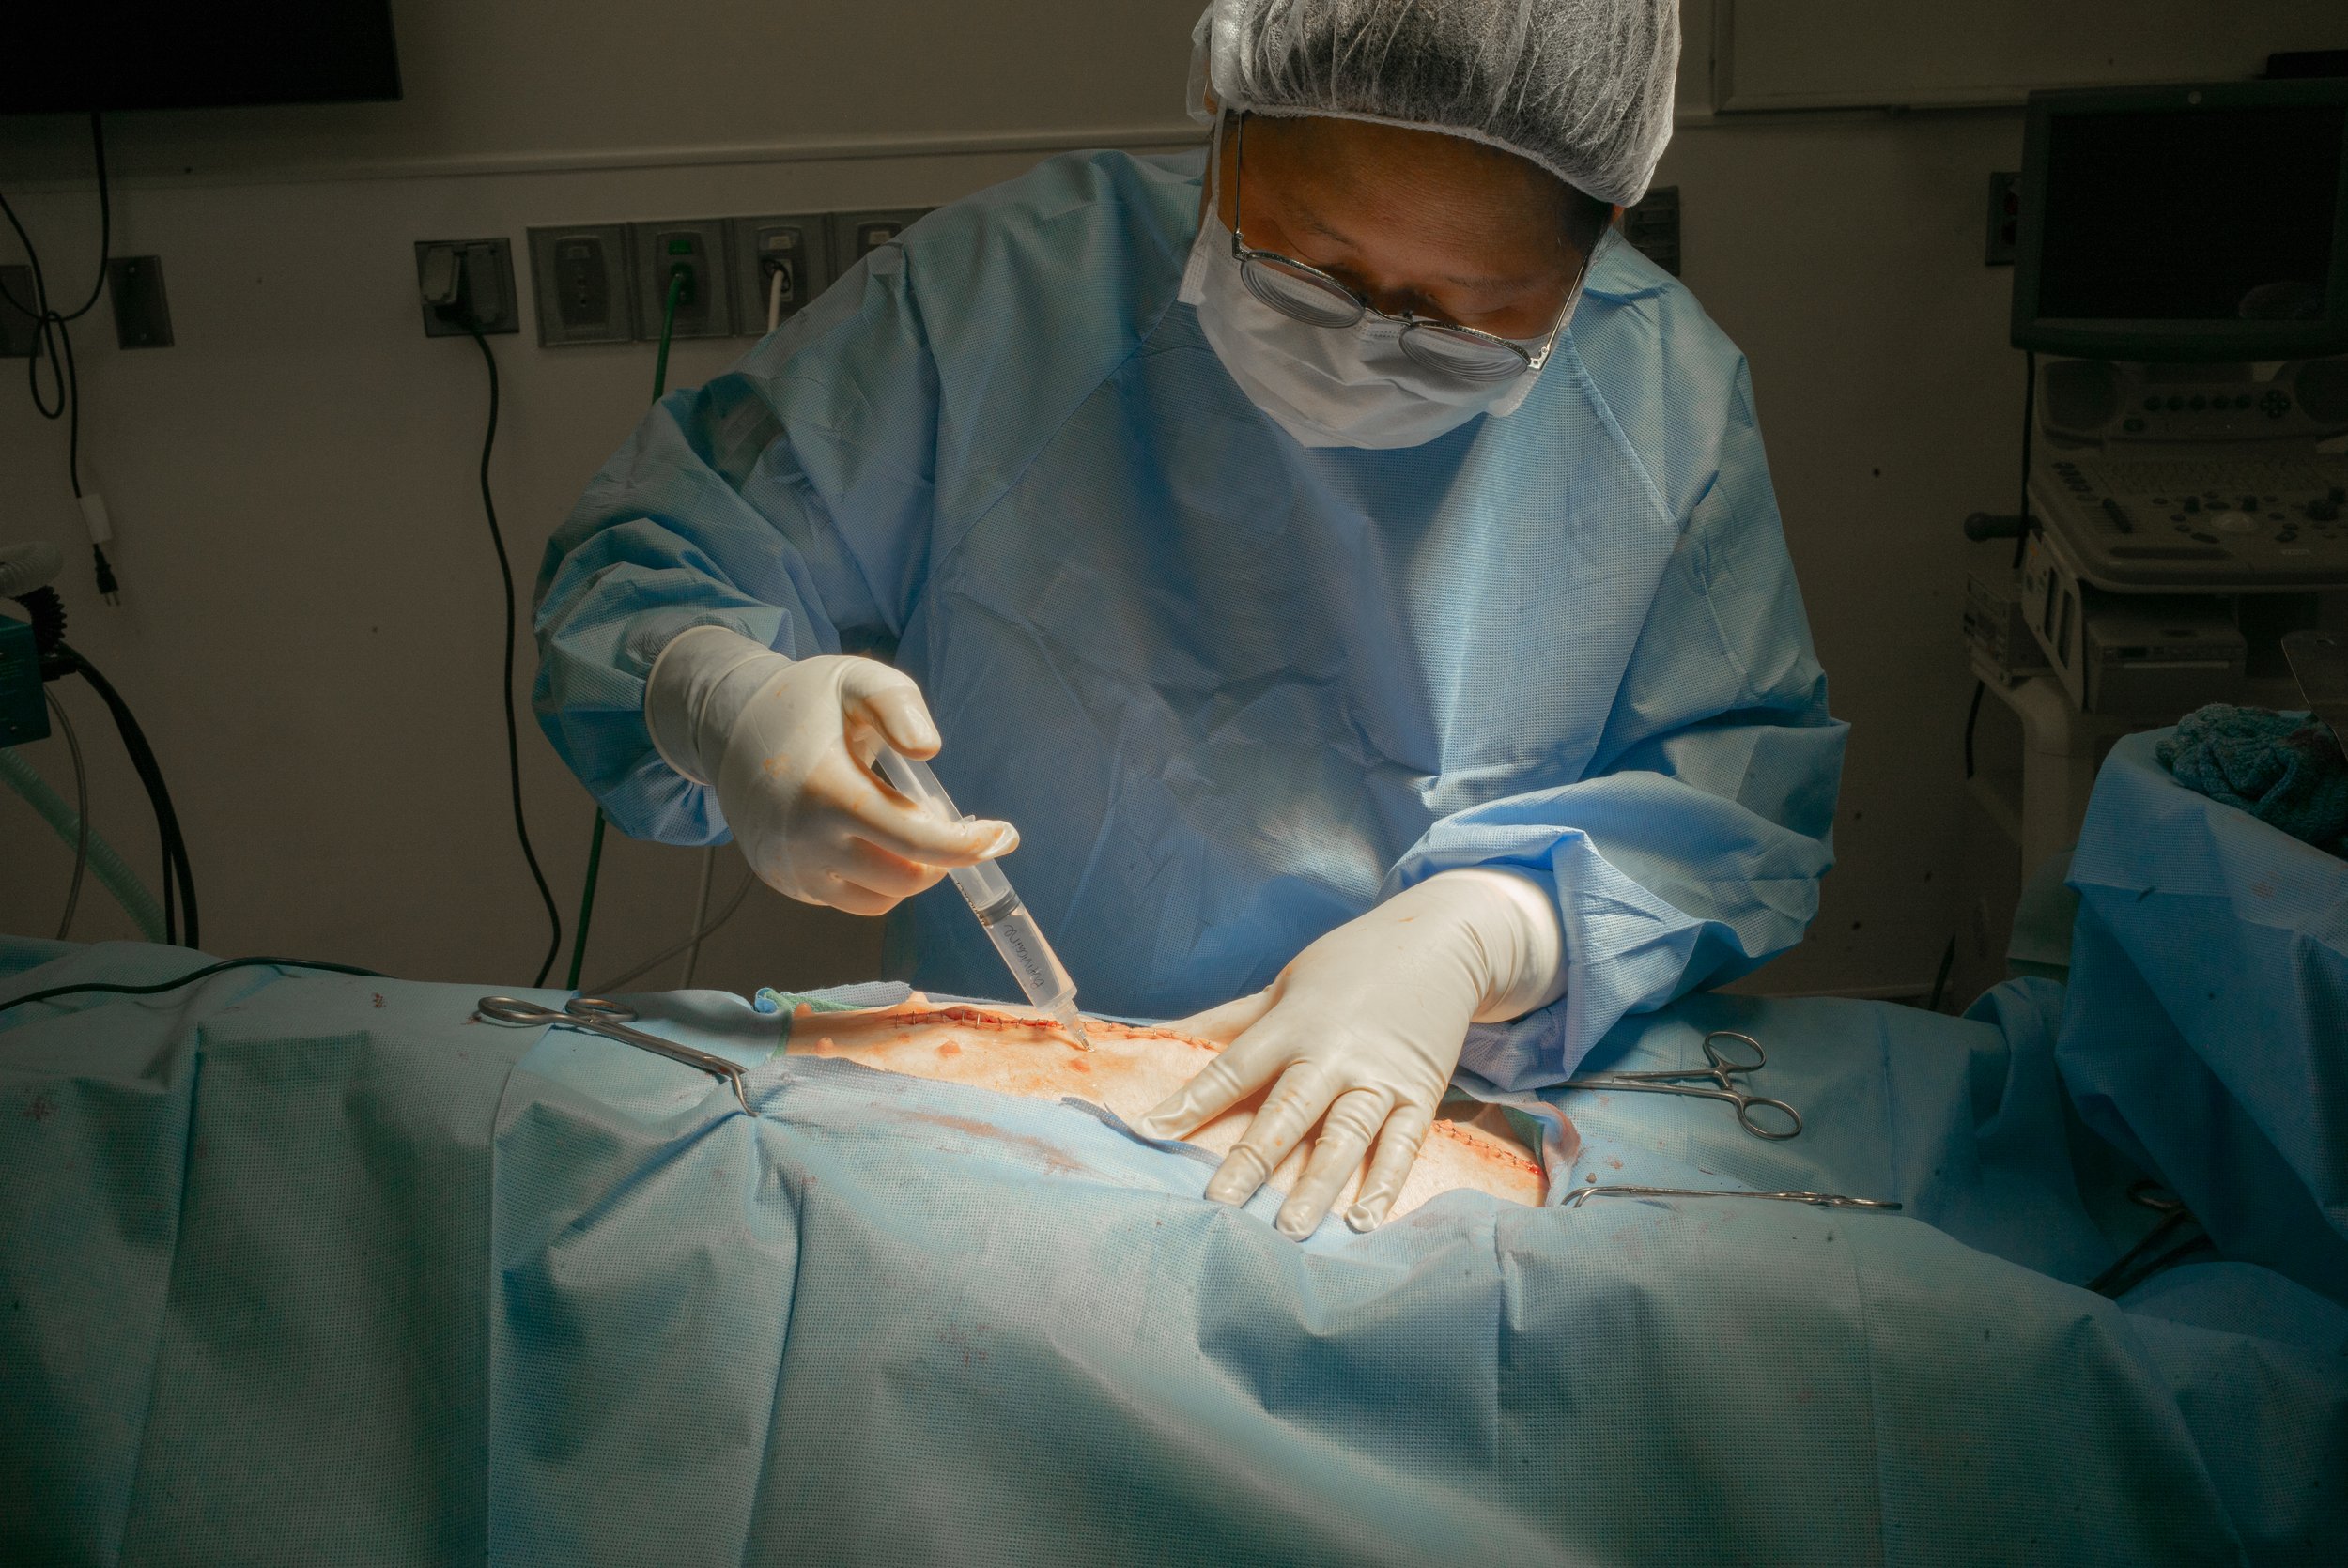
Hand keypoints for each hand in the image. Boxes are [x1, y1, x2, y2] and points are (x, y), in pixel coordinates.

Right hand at [645, 627, 1015, 912]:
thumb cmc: (804, 703)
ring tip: (902, 820)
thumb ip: (897, 705)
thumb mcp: (854, 680)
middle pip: (906, 878)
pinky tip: (868, 836)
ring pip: (883, 899)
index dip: (966, 845)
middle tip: (941, 815)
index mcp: (825, 789)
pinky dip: (877, 878)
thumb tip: (929, 751)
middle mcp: (804, 841)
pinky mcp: (787, 884)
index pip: (912, 838)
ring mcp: (792, 869)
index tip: (1005, 835)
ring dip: (911, 869)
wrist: (728, 730)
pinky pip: (853, 900)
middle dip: (941, 854)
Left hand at [1136, 869, 1565, 1237]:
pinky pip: (1403, 1145)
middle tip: (1218, 1207)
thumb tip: (1157, 1035)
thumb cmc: (1350, 964)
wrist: (1442, 938)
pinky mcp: (1421, 1093)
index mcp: (1293, 1023)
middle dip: (1251, 1160)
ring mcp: (1380, 1076)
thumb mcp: (1285, 982)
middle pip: (1287, 1112)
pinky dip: (1386, 1184)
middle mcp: (1334, 1053)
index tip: (1147, 1133)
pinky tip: (1364, 1221)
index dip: (1189, 1102)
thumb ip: (1228, 1019)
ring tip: (1291, 1229)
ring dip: (1318, 1185)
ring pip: (1345, 1136)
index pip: (1232, 1069)